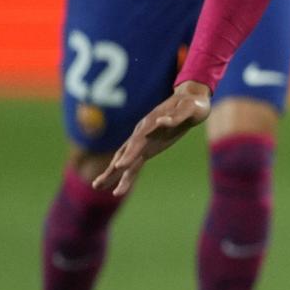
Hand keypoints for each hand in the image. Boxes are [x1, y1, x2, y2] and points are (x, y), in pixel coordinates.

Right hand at [92, 80, 211, 195]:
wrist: (191, 101)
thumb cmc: (192, 105)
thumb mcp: (190, 109)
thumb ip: (176, 116)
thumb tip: (160, 122)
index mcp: (151, 124)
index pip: (137, 141)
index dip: (129, 154)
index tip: (120, 166)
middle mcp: (143, 133)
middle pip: (124, 153)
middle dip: (112, 169)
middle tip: (98, 183)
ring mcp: (144, 142)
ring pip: (126, 161)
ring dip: (113, 174)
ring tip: (96, 186)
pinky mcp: (148, 148)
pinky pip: (135, 165)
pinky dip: (126, 176)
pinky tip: (117, 189)